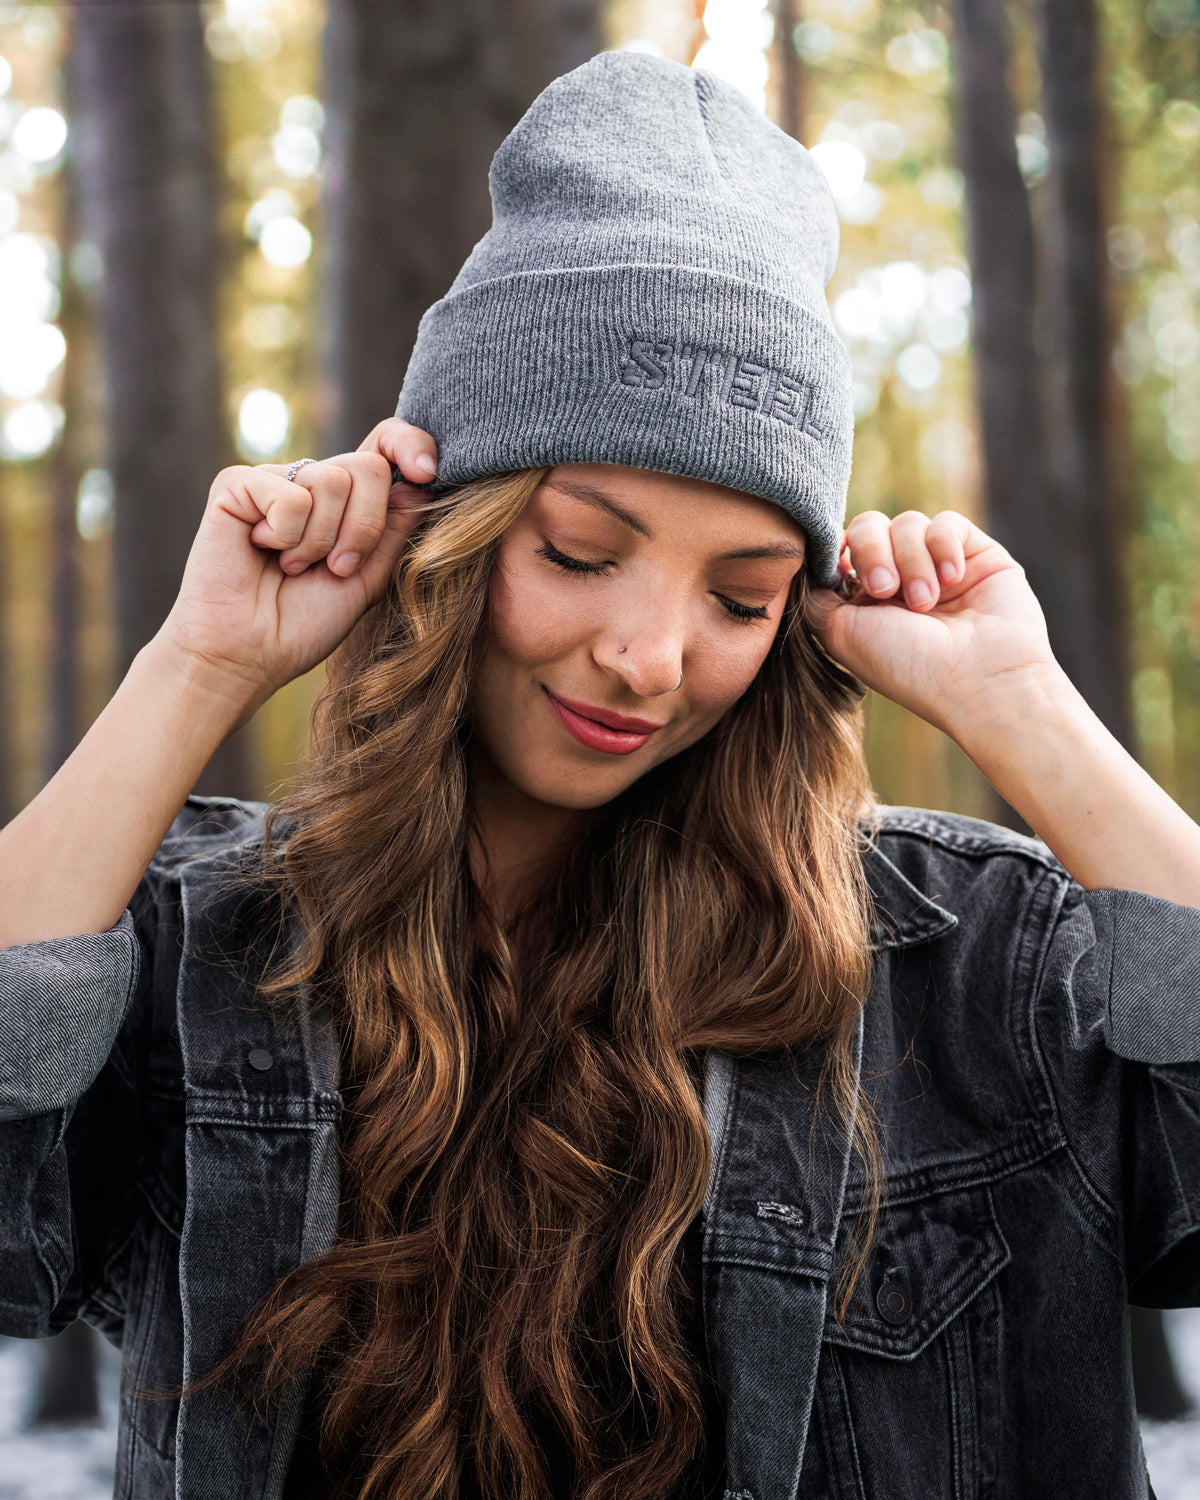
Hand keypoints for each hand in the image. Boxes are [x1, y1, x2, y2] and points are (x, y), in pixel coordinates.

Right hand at [156, 419, 438, 703]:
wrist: (248, 654)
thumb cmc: (304, 624)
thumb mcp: (368, 579)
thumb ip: (395, 531)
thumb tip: (420, 482)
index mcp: (347, 501)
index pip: (385, 446)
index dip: (411, 444)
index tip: (426, 473)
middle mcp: (311, 482)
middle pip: (368, 468)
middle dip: (364, 529)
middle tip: (335, 568)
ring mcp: (274, 480)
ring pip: (332, 481)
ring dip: (321, 541)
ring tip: (293, 566)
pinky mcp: (236, 484)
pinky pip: (290, 495)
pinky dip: (286, 536)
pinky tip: (261, 551)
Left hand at [805, 509, 1060, 738]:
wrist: (979, 680)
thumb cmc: (908, 666)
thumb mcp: (840, 634)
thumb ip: (815, 596)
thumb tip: (808, 564)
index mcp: (866, 600)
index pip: (841, 549)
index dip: (836, 551)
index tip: (840, 570)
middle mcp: (901, 580)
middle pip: (868, 526)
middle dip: (871, 552)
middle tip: (885, 591)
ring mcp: (938, 565)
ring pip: (907, 523)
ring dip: (911, 561)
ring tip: (925, 603)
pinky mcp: (975, 553)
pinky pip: (946, 522)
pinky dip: (943, 546)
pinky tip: (953, 579)